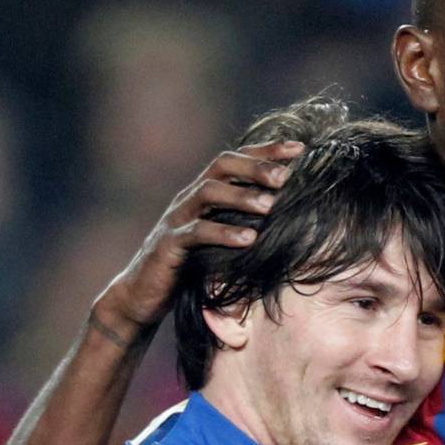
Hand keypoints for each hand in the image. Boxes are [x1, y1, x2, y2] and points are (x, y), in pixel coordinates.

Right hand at [91, 141, 303, 340]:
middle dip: (255, 167)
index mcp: (205, 193)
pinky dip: (223, 233)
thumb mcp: (222, 242)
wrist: (143, 295)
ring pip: (208, 192)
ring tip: (271, 206)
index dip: (266, 151)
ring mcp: (177, 218)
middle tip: (286, 177)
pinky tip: (248, 240)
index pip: (237, 160)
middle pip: (221, 166)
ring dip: (241, 197)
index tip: (300, 148)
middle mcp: (190, 198)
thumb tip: (290, 220)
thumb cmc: (190, 268)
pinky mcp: (168, 245)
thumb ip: (246, 225)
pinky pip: (196, 232)